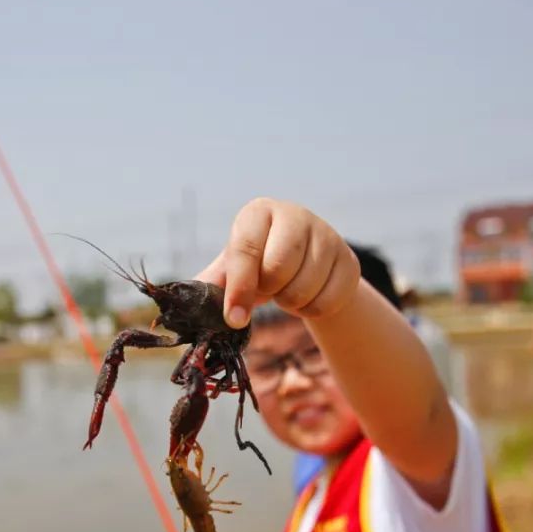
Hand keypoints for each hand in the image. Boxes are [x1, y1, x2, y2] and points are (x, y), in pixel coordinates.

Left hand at [195, 198, 359, 327]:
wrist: (305, 263)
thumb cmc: (258, 265)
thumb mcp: (232, 269)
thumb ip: (212, 283)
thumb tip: (183, 302)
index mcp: (258, 213)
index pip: (246, 250)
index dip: (239, 288)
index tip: (234, 319)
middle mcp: (295, 215)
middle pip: (279, 269)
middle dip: (268, 291)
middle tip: (267, 290)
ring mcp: (327, 235)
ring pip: (304, 287)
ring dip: (290, 302)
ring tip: (285, 290)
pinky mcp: (349, 260)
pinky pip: (327, 301)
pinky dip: (312, 310)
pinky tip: (306, 296)